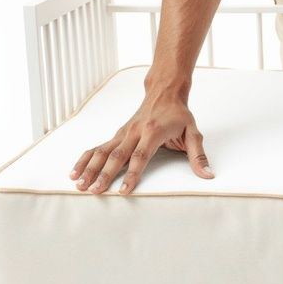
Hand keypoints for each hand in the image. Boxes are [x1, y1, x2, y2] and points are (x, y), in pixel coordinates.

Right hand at [69, 91, 213, 194]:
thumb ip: (198, 155)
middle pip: (117, 156)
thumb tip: (207, 174)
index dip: (132, 174)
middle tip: (94, 191)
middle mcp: (134, 132)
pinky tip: (75, 171)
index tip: (123, 190)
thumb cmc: (179, 114)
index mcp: (153, 132)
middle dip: (104, 175)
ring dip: (90, 169)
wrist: (164, 92)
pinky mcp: (117, 134)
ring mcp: (123, 132)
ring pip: (102, 151)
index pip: (140, 156)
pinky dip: (85, 159)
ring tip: (79, 185)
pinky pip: (97, 147)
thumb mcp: (193, 133)